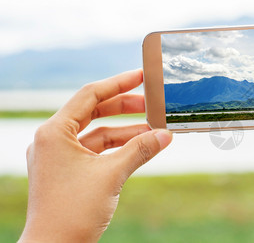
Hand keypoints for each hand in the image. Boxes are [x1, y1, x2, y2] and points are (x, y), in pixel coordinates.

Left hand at [19, 70, 172, 242]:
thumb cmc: (73, 212)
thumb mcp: (111, 174)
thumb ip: (141, 149)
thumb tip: (166, 134)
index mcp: (54, 132)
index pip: (90, 95)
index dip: (118, 83)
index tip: (141, 75)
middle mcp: (53, 140)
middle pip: (93, 112)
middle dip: (124, 107)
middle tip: (152, 102)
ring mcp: (58, 156)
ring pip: (97, 133)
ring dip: (125, 130)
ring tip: (154, 129)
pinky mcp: (67, 172)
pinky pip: (95, 151)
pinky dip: (118, 148)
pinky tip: (140, 147)